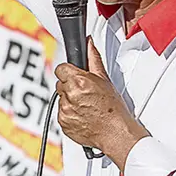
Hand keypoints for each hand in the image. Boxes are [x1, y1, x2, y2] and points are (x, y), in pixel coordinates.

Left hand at [55, 37, 148, 169]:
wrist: (115, 133)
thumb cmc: (113, 109)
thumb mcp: (105, 79)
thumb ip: (93, 58)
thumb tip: (89, 43)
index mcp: (78, 82)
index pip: (60, 68)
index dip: (69, 71)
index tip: (75, 76)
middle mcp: (69, 95)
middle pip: (60, 83)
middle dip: (70, 85)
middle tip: (85, 92)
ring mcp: (65, 110)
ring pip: (61, 98)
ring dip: (70, 99)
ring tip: (86, 104)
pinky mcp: (62, 122)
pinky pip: (61, 112)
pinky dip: (69, 112)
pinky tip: (83, 114)